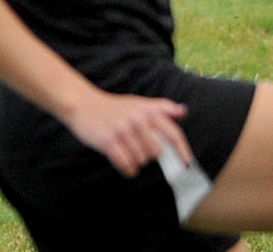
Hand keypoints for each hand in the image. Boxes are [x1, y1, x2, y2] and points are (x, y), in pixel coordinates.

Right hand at [63, 88, 193, 177]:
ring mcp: (123, 130)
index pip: (172, 133)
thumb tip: (182, 111)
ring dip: (136, 162)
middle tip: (139, 150)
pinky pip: (126, 164)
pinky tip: (125, 165)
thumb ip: (162, 107)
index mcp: (149, 111)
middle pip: (156, 152)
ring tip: (128, 152)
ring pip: (141, 160)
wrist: (85, 104)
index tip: (187, 163)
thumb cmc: (115, 107)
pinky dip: (128, 169)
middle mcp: (139, 120)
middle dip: (150, 156)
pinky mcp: (108, 141)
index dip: (182, 149)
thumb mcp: (140, 103)